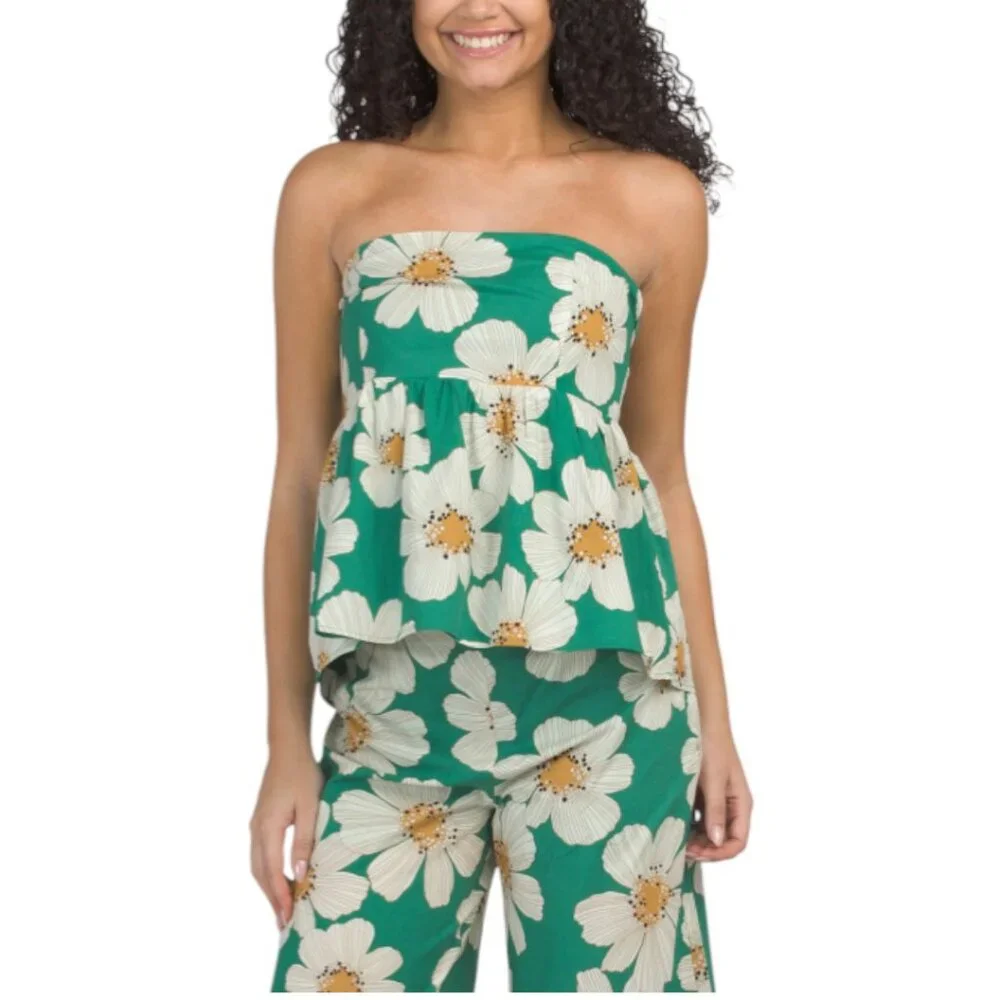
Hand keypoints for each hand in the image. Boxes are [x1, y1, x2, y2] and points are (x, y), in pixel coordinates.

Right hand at [250, 745, 322, 928]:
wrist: (287, 749)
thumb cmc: (303, 774)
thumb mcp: (310, 806)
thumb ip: (305, 839)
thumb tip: (301, 871)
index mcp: (268, 828)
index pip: (273, 871)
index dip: (280, 896)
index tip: (287, 918)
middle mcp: (256, 830)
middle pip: (260, 873)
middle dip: (271, 899)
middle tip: (284, 923)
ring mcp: (255, 826)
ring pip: (257, 865)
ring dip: (268, 887)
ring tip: (281, 907)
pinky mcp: (260, 821)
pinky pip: (260, 855)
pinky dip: (267, 873)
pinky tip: (279, 879)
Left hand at [686, 727, 751, 861]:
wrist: (701, 719)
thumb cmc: (712, 745)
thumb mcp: (713, 778)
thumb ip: (715, 809)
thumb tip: (717, 841)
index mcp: (740, 803)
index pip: (738, 841)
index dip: (719, 853)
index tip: (698, 853)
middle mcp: (730, 805)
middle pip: (722, 839)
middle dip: (705, 849)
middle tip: (682, 850)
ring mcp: (716, 800)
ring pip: (709, 831)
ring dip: (695, 839)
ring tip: (676, 840)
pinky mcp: (702, 793)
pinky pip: (698, 817)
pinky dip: (688, 825)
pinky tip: (674, 824)